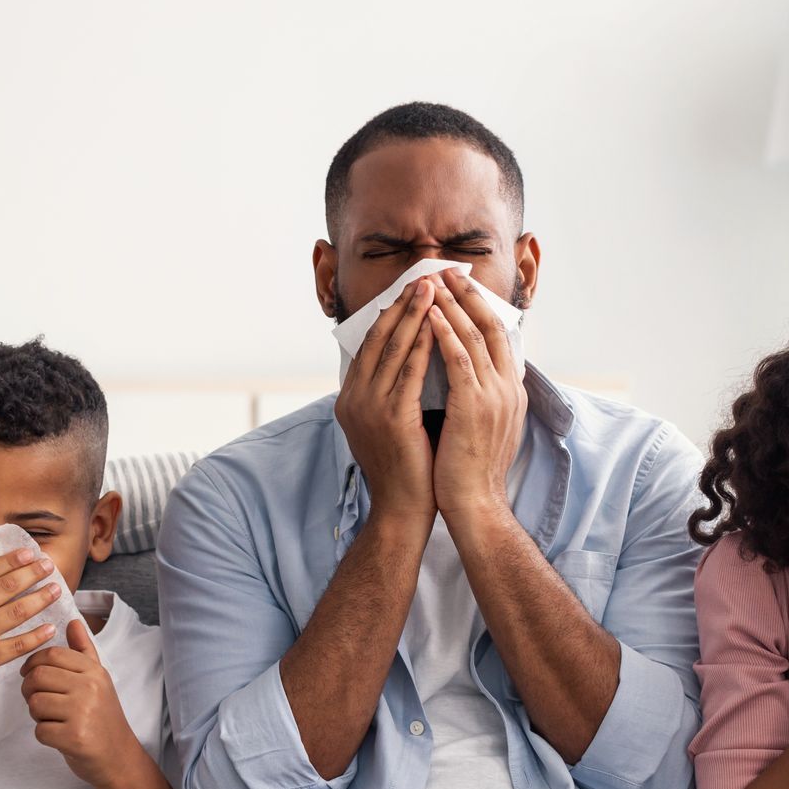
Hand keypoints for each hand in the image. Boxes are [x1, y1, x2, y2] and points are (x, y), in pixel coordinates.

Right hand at [0, 548, 62, 707]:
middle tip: (49, 565)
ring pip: (17, 612)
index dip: (11, 560)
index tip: (29, 553)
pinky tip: (50, 627)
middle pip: (6, 587)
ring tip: (56, 589)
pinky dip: (36, 636)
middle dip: (32, 573)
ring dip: (40, 599)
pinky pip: (18, 645)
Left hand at [20, 619, 144, 788]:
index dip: (33, 663)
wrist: (118, 757)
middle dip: (29, 689)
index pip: (52, 655)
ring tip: (52, 718)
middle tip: (37, 698)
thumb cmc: (103, 718)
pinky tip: (59, 736)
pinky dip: (44, 735)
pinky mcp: (74, 738)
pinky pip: (40, 730)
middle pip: (38, 677)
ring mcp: (82, 713)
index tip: (30, 674)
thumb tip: (73, 621)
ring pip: (35, 703)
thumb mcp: (98, 680)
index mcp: (94, 672)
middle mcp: (90, 688)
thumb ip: (83, 651)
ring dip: (36, 714)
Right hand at [333, 276, 438, 527]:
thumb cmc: (407, 469)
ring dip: (414, 315)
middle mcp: (353, 399)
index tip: (410, 290)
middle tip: (423, 277)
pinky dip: (423, 343)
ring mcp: (368, 408)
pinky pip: (408, 371)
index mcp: (350, 399)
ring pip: (392, 349)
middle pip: (378, 339)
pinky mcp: (390, 418)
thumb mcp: (392, 423)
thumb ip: (393, 392)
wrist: (404, 511)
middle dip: (402, 305)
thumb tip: (412, 359)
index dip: (391, 315)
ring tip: (432, 288)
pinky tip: (438, 324)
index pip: (370, 345)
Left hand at [429, 268, 526, 521]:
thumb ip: (478, 397)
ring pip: (476, 336)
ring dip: (454, 305)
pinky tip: (428, 315)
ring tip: (434, 282)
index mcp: (512, 392)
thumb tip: (464, 377)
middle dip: (469, 295)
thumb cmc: (469, 471)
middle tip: (447, 270)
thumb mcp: (482, 426)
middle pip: (492, 327)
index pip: (500, 337)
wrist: (475, 505)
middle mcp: (509, 388)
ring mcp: (495, 395)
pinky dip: (444, 332)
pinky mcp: (475, 405)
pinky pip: (459, 358)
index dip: (481, 308)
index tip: (462, 286)